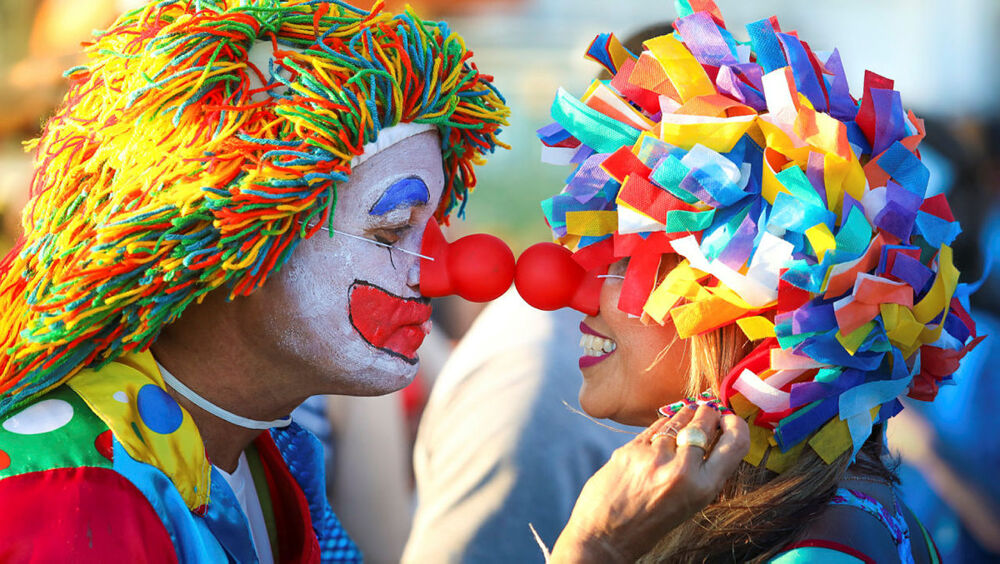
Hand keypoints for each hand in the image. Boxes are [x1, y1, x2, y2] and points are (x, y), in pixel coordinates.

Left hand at [550, 404, 749, 562]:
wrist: (606, 535)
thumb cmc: (651, 522)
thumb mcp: (691, 503)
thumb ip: (704, 472)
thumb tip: (717, 434)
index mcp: (702, 488)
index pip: (735, 442)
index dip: (736, 424)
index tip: (728, 420)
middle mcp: (680, 470)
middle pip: (704, 422)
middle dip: (708, 412)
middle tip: (708, 412)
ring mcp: (653, 457)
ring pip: (677, 420)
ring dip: (685, 415)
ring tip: (687, 416)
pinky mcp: (630, 449)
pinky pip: (654, 427)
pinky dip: (662, 426)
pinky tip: (663, 432)